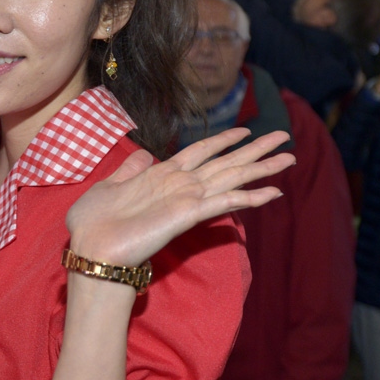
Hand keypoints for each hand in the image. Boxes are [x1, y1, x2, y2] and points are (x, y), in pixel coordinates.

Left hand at [64, 127, 293, 267]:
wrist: (90, 248)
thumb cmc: (94, 222)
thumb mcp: (109, 185)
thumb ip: (130, 169)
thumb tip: (143, 154)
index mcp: (162, 175)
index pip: (201, 152)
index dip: (224, 140)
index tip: (246, 131)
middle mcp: (180, 186)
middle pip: (226, 163)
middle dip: (257, 152)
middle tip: (286, 139)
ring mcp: (186, 201)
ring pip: (231, 179)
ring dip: (261, 169)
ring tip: (289, 158)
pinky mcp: (186, 216)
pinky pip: (222, 202)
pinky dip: (247, 197)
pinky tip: (270, 192)